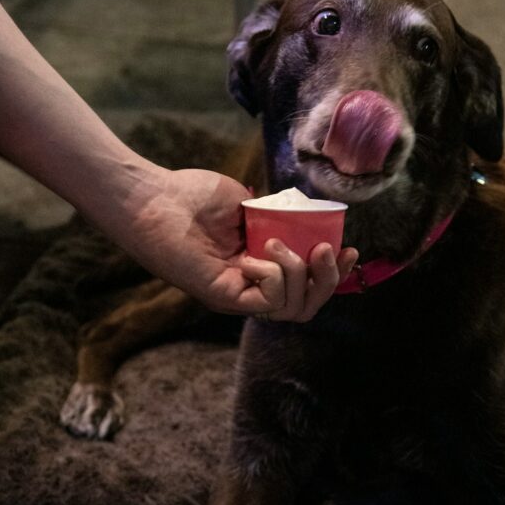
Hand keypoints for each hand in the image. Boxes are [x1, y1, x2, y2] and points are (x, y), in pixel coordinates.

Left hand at [115, 164, 357, 319]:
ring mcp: (237, 295)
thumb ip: (276, 215)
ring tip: (277, 243)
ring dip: (297, 273)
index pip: (306, 286)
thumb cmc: (191, 195)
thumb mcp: (249, 203)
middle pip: (306, 306)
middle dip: (327, 280)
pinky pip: (267, 303)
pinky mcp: (223, 297)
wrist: (154, 198)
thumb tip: (304, 218)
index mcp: (259, 266)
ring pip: (292, 308)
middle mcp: (251, 286)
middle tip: (323, 249)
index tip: (349, 248)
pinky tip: (255, 255)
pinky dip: (272, 277)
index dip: (333, 273)